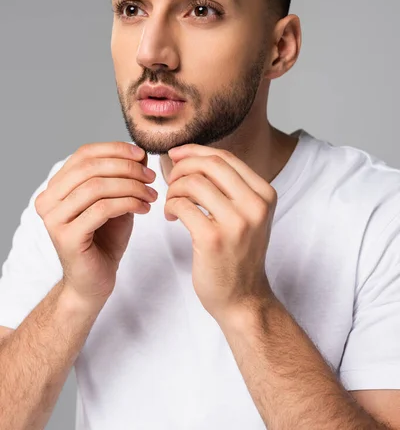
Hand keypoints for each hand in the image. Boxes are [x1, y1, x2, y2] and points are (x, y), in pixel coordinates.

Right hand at [34, 142, 156, 306]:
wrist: (95, 280)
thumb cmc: (105, 238)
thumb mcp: (115, 199)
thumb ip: (122, 176)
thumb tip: (139, 151)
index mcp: (55, 187)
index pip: (83, 154)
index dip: (114, 149)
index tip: (141, 155)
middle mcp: (48, 200)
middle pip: (90, 168)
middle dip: (126, 168)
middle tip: (150, 177)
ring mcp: (54, 219)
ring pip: (96, 187)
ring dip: (131, 187)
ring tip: (150, 195)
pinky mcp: (67, 237)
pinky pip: (102, 209)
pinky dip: (128, 203)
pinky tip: (144, 209)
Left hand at [164, 144, 275, 324]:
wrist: (243, 298)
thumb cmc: (238, 253)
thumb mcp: (247, 213)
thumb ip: (229, 184)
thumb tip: (191, 154)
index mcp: (265, 194)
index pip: (225, 157)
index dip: (195, 151)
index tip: (177, 155)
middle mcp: (255, 205)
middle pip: (210, 164)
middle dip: (182, 167)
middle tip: (171, 180)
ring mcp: (236, 223)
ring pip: (193, 183)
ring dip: (174, 189)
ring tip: (172, 203)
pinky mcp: (213, 239)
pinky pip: (182, 205)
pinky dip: (170, 206)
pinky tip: (171, 217)